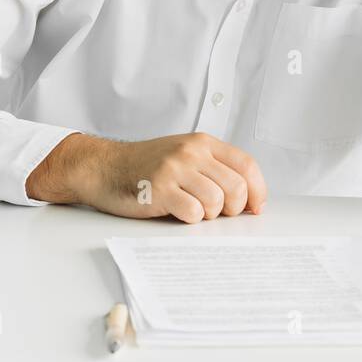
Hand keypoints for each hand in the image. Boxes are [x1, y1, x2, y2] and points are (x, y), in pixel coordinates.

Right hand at [26, 131, 267, 222]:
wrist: (103, 167)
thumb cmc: (145, 166)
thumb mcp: (183, 155)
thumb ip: (213, 169)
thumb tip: (248, 199)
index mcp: (202, 143)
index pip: (247, 165)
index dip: (257, 191)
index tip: (255, 208)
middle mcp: (191, 152)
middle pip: (236, 187)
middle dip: (232, 208)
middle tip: (216, 212)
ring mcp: (175, 169)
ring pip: (217, 202)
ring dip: (208, 214)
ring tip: (191, 209)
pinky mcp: (159, 189)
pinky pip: (193, 212)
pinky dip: (189, 219)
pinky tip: (176, 212)